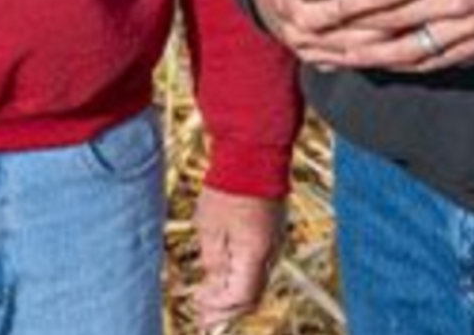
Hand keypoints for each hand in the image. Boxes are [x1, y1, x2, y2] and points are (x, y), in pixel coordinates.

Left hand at [187, 186, 284, 327]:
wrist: (254, 155)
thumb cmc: (228, 187)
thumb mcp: (210, 226)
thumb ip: (213, 260)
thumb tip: (214, 284)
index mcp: (255, 254)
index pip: (241, 297)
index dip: (218, 308)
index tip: (198, 307)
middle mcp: (271, 253)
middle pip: (252, 296)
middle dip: (226, 310)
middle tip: (202, 317)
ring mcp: (275, 243)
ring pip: (256, 283)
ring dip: (232, 295)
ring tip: (207, 300)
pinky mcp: (273, 233)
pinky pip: (259, 266)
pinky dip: (240, 278)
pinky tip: (221, 276)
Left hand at [296, 0, 473, 73]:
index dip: (351, 3)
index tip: (322, 9)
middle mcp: (456, 4)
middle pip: (392, 23)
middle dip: (350, 31)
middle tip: (318, 37)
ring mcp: (466, 31)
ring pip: (408, 51)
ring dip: (369, 57)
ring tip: (337, 57)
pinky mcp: (473, 47)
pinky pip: (430, 62)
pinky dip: (399, 65)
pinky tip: (376, 62)